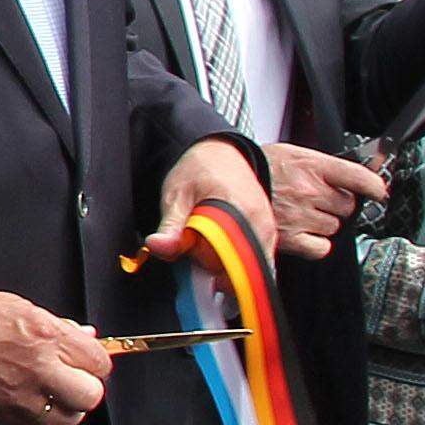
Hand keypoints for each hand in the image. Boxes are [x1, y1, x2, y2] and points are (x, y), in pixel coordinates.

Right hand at [0, 283, 109, 424]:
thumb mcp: (18, 306)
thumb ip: (56, 326)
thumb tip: (82, 336)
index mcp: (44, 335)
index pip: (98, 361)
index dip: (95, 361)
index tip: (88, 360)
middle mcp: (37, 368)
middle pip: (90, 395)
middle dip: (86, 386)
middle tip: (74, 377)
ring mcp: (19, 396)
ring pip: (67, 418)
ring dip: (66, 408)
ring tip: (55, 394)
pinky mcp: (1, 413)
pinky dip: (41, 417)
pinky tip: (32, 401)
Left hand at [149, 135, 274, 261]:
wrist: (221, 152)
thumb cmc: (200, 169)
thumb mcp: (176, 195)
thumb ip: (170, 226)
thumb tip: (158, 246)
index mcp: (240, 213)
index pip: (229, 264)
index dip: (206, 268)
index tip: (190, 258)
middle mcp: (261, 225)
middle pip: (240, 272)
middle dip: (214, 269)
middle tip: (195, 248)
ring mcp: (267, 232)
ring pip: (248, 271)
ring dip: (224, 267)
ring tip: (206, 245)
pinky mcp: (267, 236)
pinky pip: (254, 263)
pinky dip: (235, 263)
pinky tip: (219, 249)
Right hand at [266, 142, 390, 258]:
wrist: (230, 179)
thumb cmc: (264, 167)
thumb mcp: (297, 153)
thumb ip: (327, 166)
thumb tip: (360, 179)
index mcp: (313, 166)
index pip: (359, 178)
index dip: (375, 187)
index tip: (379, 192)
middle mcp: (309, 191)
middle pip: (348, 206)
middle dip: (338, 204)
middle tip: (318, 198)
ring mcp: (300, 216)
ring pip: (334, 226)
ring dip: (324, 222)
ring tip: (303, 212)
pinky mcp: (290, 238)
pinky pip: (321, 247)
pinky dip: (316, 242)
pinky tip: (304, 231)